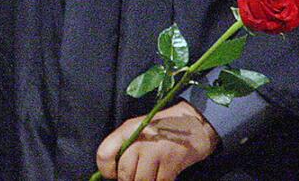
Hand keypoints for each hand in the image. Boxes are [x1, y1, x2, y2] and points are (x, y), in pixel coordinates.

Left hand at [95, 100, 219, 180]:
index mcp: (127, 131)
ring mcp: (155, 152)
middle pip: (124, 174)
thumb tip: (114, 173)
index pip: (104, 154)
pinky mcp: (171, 163)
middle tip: (136, 177)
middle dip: (128, 180)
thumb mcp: (138, 131)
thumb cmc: (162, 130)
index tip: (113, 175)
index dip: (106, 171)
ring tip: (149, 175)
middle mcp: (138, 140)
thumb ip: (124, 148)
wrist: (195, 124)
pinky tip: (162, 176)